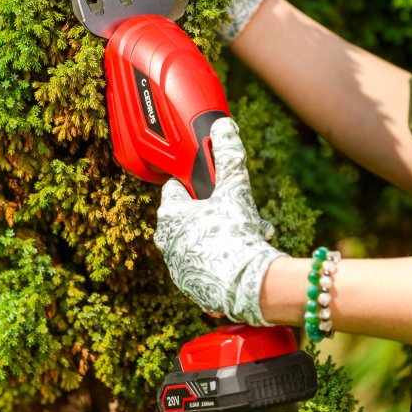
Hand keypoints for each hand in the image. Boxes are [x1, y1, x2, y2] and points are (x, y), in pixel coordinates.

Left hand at [153, 118, 284, 324]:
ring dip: (219, 235)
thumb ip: (228, 155)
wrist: (245, 284)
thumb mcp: (234, 188)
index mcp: (169, 215)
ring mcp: (175, 265)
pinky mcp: (189, 285)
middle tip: (236, 211)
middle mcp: (165, 241)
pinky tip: (240, 255)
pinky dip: (219, 258)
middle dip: (213, 211)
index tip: (212, 185)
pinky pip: (204, 264)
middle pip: (188, 216)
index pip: (175, 189)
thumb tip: (224, 126)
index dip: (196, 183)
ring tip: (246, 234)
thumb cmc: (234, 233)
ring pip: (198, 240)